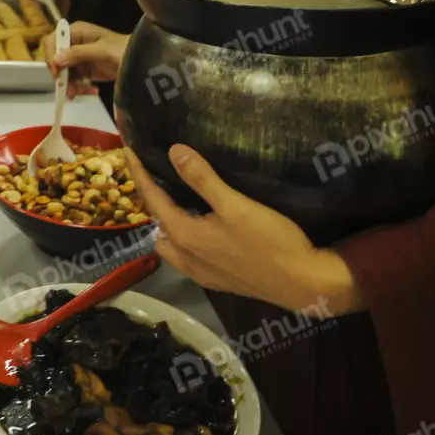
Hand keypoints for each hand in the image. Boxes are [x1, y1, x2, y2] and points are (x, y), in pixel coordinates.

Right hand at [44, 21, 129, 97]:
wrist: (141, 62)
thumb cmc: (122, 50)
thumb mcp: (101, 51)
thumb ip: (78, 54)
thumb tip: (56, 60)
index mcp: (76, 31)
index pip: (53, 41)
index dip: (51, 56)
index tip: (56, 73)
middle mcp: (74, 43)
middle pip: (56, 59)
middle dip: (62, 75)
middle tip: (69, 89)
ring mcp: (78, 57)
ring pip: (63, 72)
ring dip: (70, 84)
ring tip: (82, 93)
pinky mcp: (84, 70)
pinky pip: (73, 79)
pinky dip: (79, 87)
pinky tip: (91, 91)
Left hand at [127, 146, 361, 314]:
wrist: (305, 285)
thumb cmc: (271, 241)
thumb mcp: (236, 205)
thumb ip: (203, 179)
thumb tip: (174, 152)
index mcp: (184, 235)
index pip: (151, 198)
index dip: (139, 172)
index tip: (128, 149)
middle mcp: (185, 256)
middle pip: (157, 219)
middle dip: (150, 194)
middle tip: (151, 170)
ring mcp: (200, 271)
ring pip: (169, 241)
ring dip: (166, 219)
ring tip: (174, 195)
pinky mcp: (216, 280)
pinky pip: (185, 255)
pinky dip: (181, 236)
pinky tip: (197, 225)